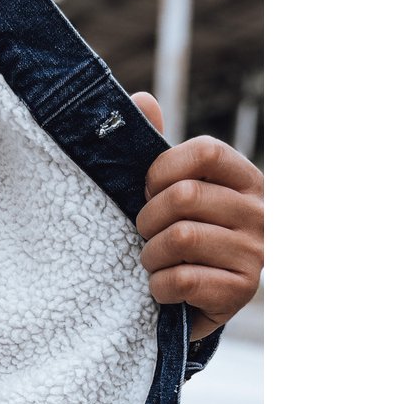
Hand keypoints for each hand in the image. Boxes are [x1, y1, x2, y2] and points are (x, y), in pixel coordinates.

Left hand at [132, 92, 263, 341]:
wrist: (194, 304)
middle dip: (147, 219)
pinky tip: (162, 289)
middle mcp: (260, 212)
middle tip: (146, 234)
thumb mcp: (170, 192)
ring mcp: (256, 253)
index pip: (206, 151)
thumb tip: (142, 100)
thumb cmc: (180, 236)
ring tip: (154, 261)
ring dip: (150, 255)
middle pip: (185, 196)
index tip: (148, 191)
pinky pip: (181, 280)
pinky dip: (157, 287)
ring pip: (181, 239)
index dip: (162, 170)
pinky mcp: (242, 291)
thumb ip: (155, 148)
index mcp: (246, 179)